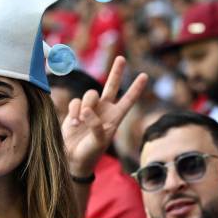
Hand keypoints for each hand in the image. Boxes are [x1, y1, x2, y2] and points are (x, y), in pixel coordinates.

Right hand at [62, 55, 148, 177]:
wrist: (73, 159)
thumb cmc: (90, 153)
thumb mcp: (98, 142)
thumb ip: (96, 125)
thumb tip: (86, 110)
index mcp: (115, 118)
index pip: (128, 100)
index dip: (136, 88)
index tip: (144, 76)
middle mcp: (104, 110)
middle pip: (112, 86)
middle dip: (116, 72)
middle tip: (121, 58)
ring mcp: (90, 109)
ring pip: (90, 94)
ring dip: (86, 105)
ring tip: (81, 122)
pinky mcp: (76, 111)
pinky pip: (76, 101)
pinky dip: (75, 111)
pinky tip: (74, 123)